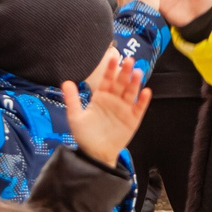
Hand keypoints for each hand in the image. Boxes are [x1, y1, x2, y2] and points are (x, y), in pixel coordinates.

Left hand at [62, 49, 151, 166]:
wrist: (96, 154)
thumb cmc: (85, 136)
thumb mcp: (75, 117)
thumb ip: (72, 99)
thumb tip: (66, 82)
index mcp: (101, 98)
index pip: (107, 80)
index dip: (110, 69)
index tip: (113, 57)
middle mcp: (114, 101)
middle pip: (121, 83)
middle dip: (125, 72)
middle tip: (129, 60)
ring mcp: (124, 109)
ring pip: (131, 93)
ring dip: (135, 83)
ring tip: (137, 72)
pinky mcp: (133, 120)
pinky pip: (140, 108)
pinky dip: (143, 100)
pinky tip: (146, 91)